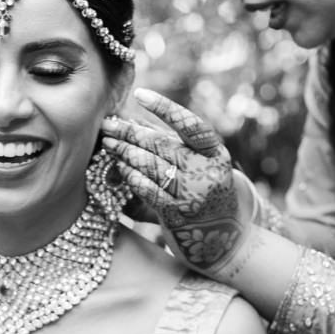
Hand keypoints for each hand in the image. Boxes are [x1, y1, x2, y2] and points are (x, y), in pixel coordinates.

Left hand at [100, 90, 260, 275]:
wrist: (227, 238)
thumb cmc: (207, 193)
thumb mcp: (201, 166)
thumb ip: (172, 145)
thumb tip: (132, 122)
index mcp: (215, 153)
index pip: (190, 125)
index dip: (165, 108)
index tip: (140, 94)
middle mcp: (207, 172)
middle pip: (163, 146)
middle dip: (131, 133)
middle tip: (107, 124)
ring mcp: (194, 195)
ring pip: (153, 167)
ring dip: (126, 153)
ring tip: (108, 143)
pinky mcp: (179, 215)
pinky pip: (150, 191)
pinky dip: (132, 177)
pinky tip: (120, 168)